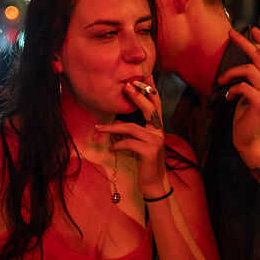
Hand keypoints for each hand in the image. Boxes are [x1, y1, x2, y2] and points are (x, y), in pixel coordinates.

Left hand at [94, 78, 168, 196]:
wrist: (153, 183)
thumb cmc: (145, 163)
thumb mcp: (139, 145)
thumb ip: (133, 133)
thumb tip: (116, 124)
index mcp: (157, 128)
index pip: (156, 105)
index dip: (151, 90)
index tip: (145, 76)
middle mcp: (159, 132)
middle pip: (149, 109)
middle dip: (137, 96)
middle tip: (125, 86)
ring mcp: (156, 141)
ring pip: (131, 128)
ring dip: (113, 127)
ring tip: (99, 128)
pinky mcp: (150, 152)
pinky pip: (129, 143)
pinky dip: (117, 145)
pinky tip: (112, 149)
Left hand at [218, 26, 259, 166]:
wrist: (251, 141)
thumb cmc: (248, 117)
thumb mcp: (249, 94)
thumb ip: (249, 80)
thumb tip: (239, 67)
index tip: (253, 29)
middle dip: (244, 43)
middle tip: (230, 33)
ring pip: (250, 69)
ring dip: (232, 72)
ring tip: (222, 81)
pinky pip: (243, 86)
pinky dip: (232, 89)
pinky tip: (228, 98)